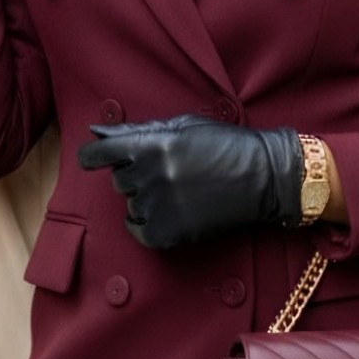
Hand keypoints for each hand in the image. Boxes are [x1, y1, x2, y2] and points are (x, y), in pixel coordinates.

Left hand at [77, 114, 303, 248]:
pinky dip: (145, 226)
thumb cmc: (226, 145)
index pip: (100, 154)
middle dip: (136, 175)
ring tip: (179, 192)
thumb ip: (138, 130)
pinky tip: (165, 214)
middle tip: (168, 172)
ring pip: (131, 205)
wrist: (266, 177)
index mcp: (153, 144)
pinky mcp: (171, 232)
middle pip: (120, 180)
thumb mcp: (183, 126)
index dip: (92, 157)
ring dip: (147, 199)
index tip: (92, 160)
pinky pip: (139, 232)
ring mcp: (160, 206)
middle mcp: (152, 175)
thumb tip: (97, 132)